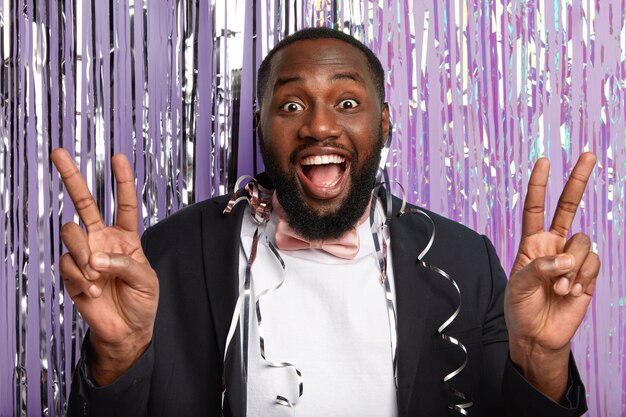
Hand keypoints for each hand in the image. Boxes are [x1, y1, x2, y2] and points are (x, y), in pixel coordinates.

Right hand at [51, 148, 158, 384]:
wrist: (126, 329)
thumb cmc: (141, 301)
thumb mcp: (146, 280)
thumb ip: (124, 264)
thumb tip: (96, 258)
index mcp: (126, 236)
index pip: (124, 203)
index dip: (122, 181)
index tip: (119, 157)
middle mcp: (102, 240)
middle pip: (84, 203)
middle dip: (72, 177)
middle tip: (59, 153)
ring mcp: (85, 254)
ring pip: (70, 233)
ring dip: (83, 253)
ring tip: (97, 276)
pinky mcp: (72, 272)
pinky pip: (67, 264)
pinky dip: (81, 279)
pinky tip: (92, 291)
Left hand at [504, 152, 599, 399]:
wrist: (538, 335)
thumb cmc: (521, 309)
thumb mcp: (518, 286)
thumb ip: (538, 268)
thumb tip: (563, 260)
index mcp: (532, 243)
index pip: (535, 208)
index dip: (539, 185)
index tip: (543, 161)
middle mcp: (553, 245)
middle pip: (568, 207)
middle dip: (577, 181)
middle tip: (587, 155)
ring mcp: (572, 259)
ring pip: (582, 241)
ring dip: (572, 265)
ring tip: (560, 288)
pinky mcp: (587, 274)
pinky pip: (592, 262)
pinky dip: (582, 277)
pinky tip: (572, 292)